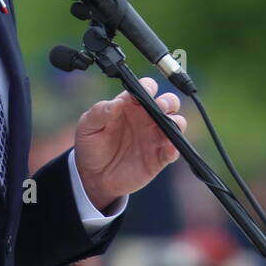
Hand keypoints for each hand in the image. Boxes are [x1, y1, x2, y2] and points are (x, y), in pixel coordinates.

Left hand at [73, 77, 185, 212]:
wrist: (93, 178)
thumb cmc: (91, 146)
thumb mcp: (87, 126)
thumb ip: (100, 112)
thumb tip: (117, 102)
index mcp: (130, 105)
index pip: (146, 88)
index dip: (148, 87)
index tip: (142, 94)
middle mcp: (146, 118)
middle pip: (168, 102)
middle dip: (168, 101)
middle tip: (160, 107)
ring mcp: (155, 137)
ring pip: (177, 123)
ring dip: (176, 122)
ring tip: (167, 126)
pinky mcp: (159, 157)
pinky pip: (174, 149)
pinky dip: (176, 147)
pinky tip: (170, 147)